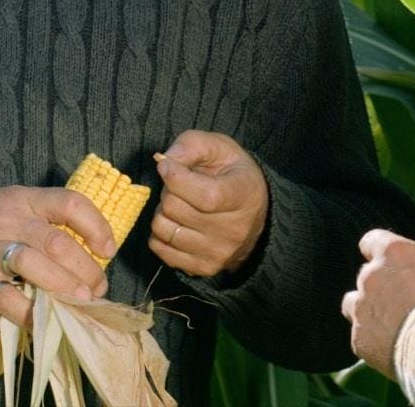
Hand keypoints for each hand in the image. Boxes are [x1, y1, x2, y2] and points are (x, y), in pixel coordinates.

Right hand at [0, 186, 113, 326]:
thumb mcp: (18, 202)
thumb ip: (50, 219)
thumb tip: (94, 251)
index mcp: (27, 200)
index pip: (70, 204)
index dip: (96, 226)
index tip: (108, 249)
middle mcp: (11, 223)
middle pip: (57, 243)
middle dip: (86, 269)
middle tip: (98, 286)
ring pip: (34, 266)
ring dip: (65, 287)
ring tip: (83, 301)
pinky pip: (8, 300)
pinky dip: (31, 313)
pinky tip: (48, 320)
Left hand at [148, 130, 267, 277]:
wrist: (255, 213)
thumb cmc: (232, 174)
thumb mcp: (219, 147)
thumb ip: (191, 145)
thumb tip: (166, 161)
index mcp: (243, 196)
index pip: (204, 196)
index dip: (176, 177)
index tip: (167, 166)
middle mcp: (233, 230)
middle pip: (175, 208)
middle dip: (168, 190)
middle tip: (180, 186)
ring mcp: (218, 253)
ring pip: (163, 228)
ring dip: (163, 211)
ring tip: (180, 204)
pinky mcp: (203, 268)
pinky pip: (160, 248)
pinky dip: (160, 232)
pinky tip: (177, 222)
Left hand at [342, 229, 414, 379]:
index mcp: (394, 252)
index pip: (372, 241)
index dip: (381, 252)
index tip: (391, 262)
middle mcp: (371, 276)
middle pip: (366, 276)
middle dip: (381, 286)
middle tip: (403, 303)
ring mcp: (361, 308)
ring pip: (353, 305)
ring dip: (368, 311)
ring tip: (392, 327)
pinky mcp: (359, 340)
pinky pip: (361, 337)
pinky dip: (374, 342)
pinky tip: (394, 350)